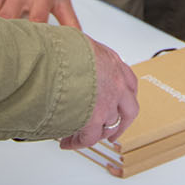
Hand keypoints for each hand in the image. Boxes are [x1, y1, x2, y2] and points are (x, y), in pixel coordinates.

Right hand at [59, 37, 140, 151]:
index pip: (129, 83)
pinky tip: (67, 143)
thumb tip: (72, 45)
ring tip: (79, 137)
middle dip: (121, 124)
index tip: (119, 105)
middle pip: (129, 111)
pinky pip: (90, 137)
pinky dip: (79, 143)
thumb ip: (80, 49)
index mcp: (113, 62)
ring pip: (109, 125)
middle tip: (112, 133)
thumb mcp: (77, 41)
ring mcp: (109, 101)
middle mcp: (116, 83)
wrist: (55, 58)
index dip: (124, 98)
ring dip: (95, 133)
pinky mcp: (95, 117)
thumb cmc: (61, 48)